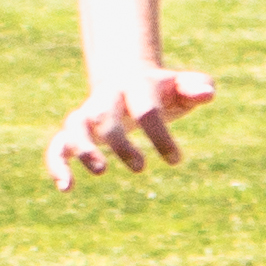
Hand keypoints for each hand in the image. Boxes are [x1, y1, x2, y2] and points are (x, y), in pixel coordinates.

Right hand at [46, 62, 216, 188]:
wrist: (126, 77)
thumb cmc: (162, 90)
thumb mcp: (182, 86)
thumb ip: (197, 87)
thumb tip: (208, 94)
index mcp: (136, 86)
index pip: (146, 110)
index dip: (161, 136)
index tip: (176, 160)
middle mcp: (107, 98)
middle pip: (104, 115)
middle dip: (119, 142)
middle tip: (140, 168)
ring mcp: (88, 113)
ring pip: (75, 127)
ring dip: (83, 149)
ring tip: (100, 171)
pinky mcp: (76, 131)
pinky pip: (58, 145)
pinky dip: (56, 164)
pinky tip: (66, 188)